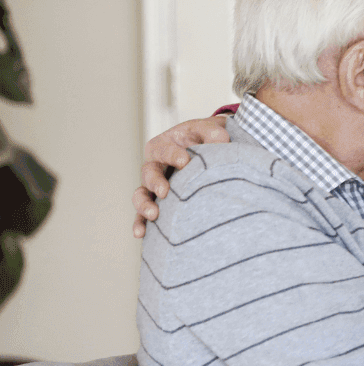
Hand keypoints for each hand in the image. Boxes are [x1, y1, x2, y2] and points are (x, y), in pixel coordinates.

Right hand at [132, 115, 230, 237]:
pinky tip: (140, 234)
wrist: (210, 150)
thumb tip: (222, 142)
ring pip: (142, 195)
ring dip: (144, 206)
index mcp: (163, 145)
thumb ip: (214, 134)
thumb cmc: (206, 139)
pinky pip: (145, 215)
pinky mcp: (160, 203)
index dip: (172, 155)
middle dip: (155, 183)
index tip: (184, 162)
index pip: (162, 150)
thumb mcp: (210, 131)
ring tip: (154, 215)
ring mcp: (155, 186)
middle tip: (165, 192)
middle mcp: (155, 166)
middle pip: (148, 174)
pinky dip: (141, 223)